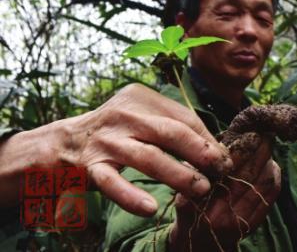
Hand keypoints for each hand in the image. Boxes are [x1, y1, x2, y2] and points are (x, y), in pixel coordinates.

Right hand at [0, 84, 231, 214]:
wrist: (64, 141)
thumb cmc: (117, 130)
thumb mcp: (143, 117)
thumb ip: (173, 126)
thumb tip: (214, 148)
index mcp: (141, 97)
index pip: (184, 118)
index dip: (207, 140)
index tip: (224, 158)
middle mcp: (124, 114)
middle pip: (171, 133)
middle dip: (201, 153)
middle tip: (221, 171)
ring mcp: (106, 140)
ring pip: (148, 158)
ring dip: (179, 175)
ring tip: (201, 190)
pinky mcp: (90, 165)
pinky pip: (113, 183)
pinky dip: (131, 196)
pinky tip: (151, 208)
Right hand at [169, 133, 280, 251]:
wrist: (198, 247)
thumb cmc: (190, 212)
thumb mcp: (183, 192)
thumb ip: (197, 170)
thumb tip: (222, 142)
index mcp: (197, 201)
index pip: (225, 169)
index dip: (241, 148)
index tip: (248, 131)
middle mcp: (219, 213)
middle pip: (249, 174)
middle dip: (260, 150)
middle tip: (264, 133)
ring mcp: (238, 221)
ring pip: (263, 184)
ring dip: (268, 161)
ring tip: (266, 145)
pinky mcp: (253, 224)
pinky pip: (270, 196)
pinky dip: (274, 177)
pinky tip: (270, 165)